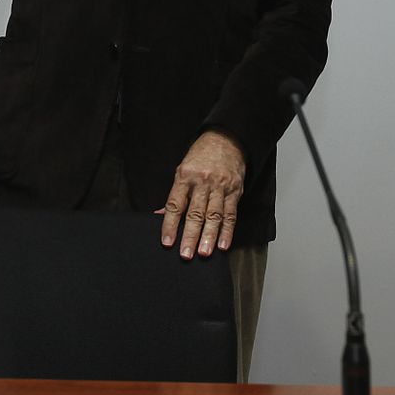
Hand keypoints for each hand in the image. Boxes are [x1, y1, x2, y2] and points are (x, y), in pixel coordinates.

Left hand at [157, 131, 244, 258]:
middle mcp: (202, 182)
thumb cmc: (201, 157)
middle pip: (195, 213)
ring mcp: (220, 187)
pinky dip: (227, 231)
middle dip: (190, 235)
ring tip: (204, 253)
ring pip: (214, 215)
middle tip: (186, 254)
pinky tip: (223, 244)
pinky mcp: (235, 191)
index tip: (167, 241)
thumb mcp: (182, 170)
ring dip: (209, 236)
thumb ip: (175, 195)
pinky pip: (231, 214)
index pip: (175, 204)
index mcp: (185, 177)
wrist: (226, 139)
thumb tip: (160, 215)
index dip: (170, 224)